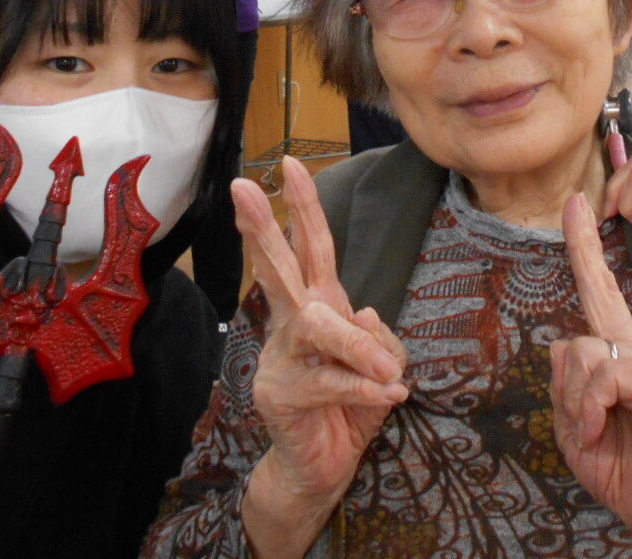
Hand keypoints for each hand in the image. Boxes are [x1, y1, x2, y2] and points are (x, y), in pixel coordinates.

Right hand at [233, 160, 406, 553]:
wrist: (321, 468)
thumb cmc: (351, 407)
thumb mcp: (379, 366)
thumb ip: (378, 339)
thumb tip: (365, 315)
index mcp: (318, 305)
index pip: (312, 248)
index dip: (304, 207)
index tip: (290, 164)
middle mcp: (294, 324)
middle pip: (279, 268)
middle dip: (264, 227)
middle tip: (241, 187)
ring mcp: (281, 359)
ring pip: (318, 329)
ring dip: (358, 349)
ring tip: (390, 375)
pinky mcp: (282, 396)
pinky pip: (331, 382)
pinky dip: (366, 390)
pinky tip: (390, 397)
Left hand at [550, 194, 631, 558]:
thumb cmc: (624, 469)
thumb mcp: (576, 427)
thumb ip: (566, 384)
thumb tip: (565, 342)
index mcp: (620, 357)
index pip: (600, 292)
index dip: (583, 248)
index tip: (573, 204)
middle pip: (578, 339)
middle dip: (569, 393)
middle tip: (587, 431)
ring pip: (588, 355)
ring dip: (578, 405)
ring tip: (597, 433)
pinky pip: (608, 375)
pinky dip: (591, 408)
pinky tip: (603, 429)